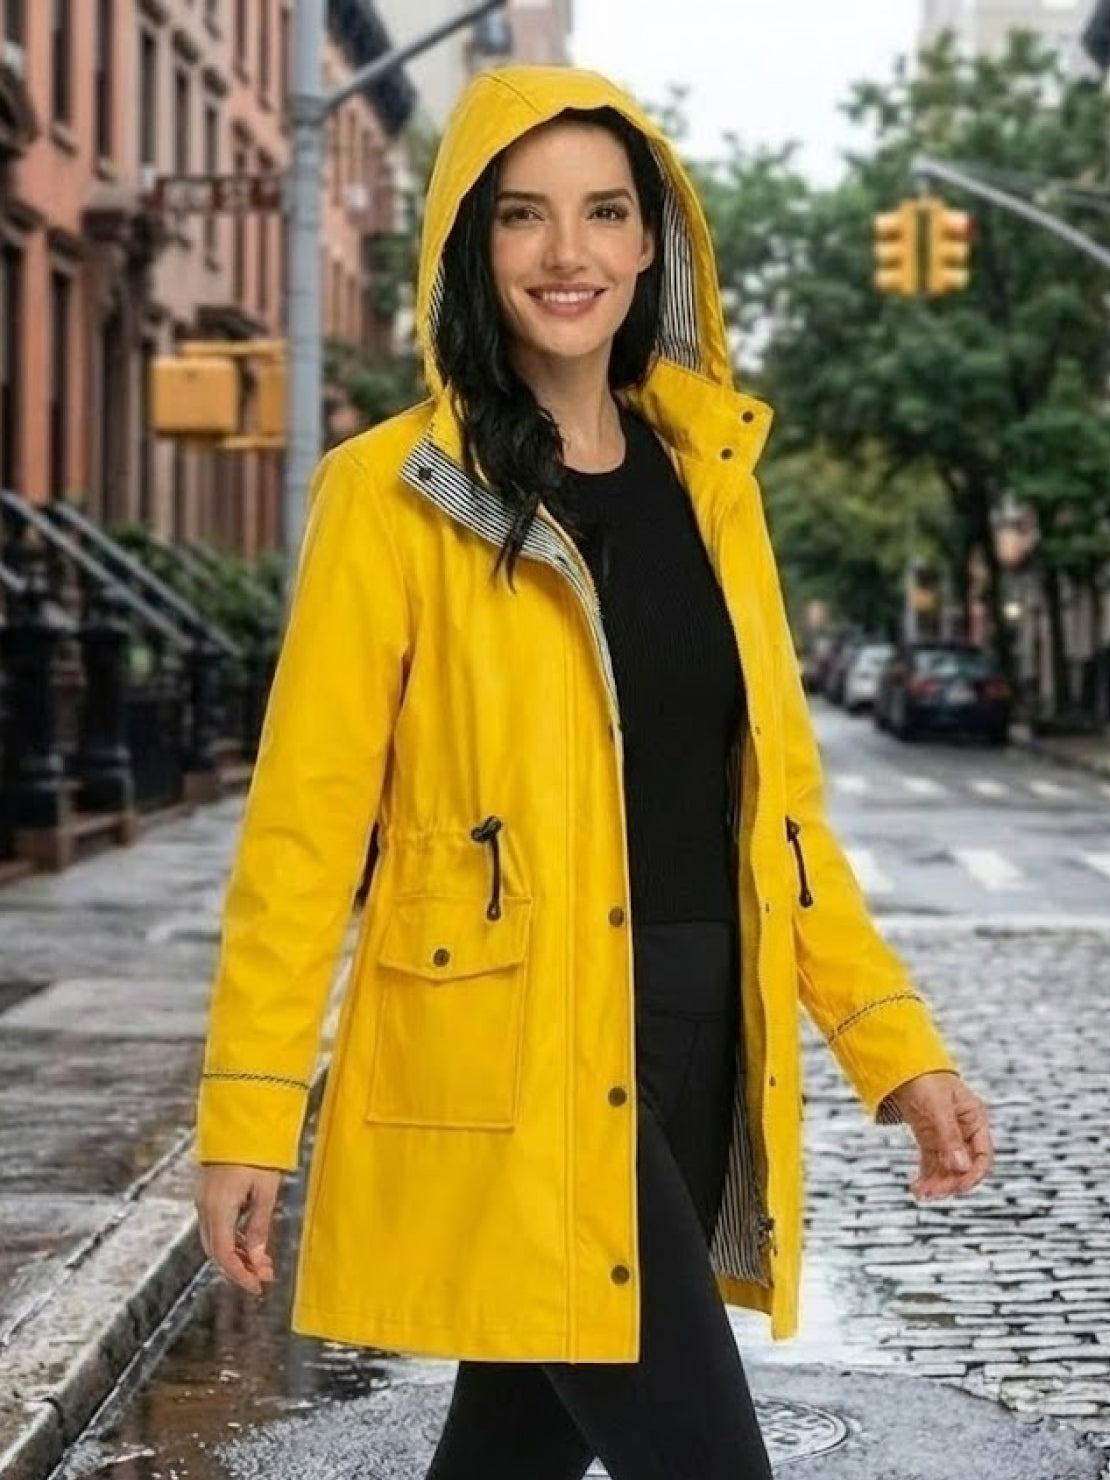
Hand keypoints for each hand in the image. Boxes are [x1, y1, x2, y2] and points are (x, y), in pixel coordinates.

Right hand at [195, 1163, 281, 1294]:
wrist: (240, 1120)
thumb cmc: (257, 1151)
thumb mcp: (266, 1190)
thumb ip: (259, 1225)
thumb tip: (258, 1258)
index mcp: (218, 1208)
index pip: (224, 1255)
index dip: (240, 1275)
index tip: (257, 1287)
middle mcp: (205, 1206)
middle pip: (216, 1251)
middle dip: (239, 1268)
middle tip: (263, 1277)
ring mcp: (203, 1199)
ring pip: (214, 1239)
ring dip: (235, 1254)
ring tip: (261, 1262)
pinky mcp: (207, 1192)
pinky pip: (215, 1225)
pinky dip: (231, 1238)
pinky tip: (249, 1241)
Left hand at [886, 1070, 992, 1201]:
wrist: (899, 1065)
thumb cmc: (924, 1079)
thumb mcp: (938, 1107)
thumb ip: (949, 1137)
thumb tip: (961, 1168)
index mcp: (975, 1120)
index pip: (982, 1156)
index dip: (973, 1175)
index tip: (959, 1188)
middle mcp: (964, 1131)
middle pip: (964, 1166)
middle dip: (950, 1182)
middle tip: (932, 1193)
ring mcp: (946, 1136)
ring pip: (947, 1168)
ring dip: (937, 1183)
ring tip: (920, 1193)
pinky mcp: (929, 1139)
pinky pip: (931, 1164)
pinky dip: (926, 1177)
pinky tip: (916, 1188)